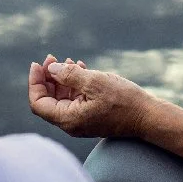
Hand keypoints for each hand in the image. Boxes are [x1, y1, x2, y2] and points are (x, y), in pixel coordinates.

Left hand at [28, 56, 156, 138]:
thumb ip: (69, 75)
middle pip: (48, 100)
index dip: (35, 82)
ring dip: (62, 78)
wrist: (147, 116)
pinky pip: (75, 99)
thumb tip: (51, 69)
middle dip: (47, 78)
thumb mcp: (94, 82)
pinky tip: (81, 68)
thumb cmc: (123, 100)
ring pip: (62, 98)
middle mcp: (71, 123)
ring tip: (68, 61)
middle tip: (52, 58)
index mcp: (68, 119)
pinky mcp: (91, 116)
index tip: (38, 64)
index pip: (38, 103)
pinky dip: (74, 84)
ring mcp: (81, 120)